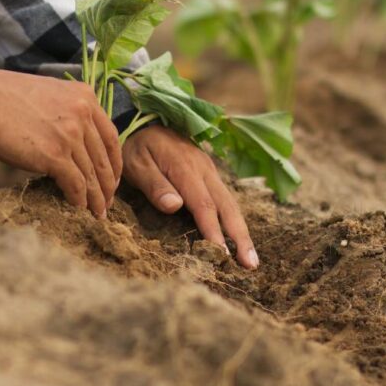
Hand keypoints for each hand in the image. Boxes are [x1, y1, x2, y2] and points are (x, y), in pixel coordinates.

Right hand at [0, 66, 121, 217]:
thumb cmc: (0, 97)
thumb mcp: (46, 95)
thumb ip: (65, 114)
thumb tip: (69, 144)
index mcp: (85, 96)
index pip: (110, 137)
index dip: (113, 163)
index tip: (111, 180)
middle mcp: (84, 113)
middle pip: (104, 158)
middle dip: (107, 186)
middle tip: (107, 204)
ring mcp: (71, 134)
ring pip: (92, 175)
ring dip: (96, 199)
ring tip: (96, 215)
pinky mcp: (55, 155)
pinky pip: (76, 185)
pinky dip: (78, 201)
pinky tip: (77, 210)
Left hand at [122, 126, 258, 269]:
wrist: (142, 121)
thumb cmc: (135, 147)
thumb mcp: (136, 164)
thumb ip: (155, 185)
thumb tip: (175, 206)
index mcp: (186, 168)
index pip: (204, 205)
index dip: (214, 231)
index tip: (222, 254)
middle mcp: (204, 169)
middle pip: (227, 206)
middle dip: (240, 237)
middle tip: (250, 264)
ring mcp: (209, 171)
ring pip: (230, 203)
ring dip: (242, 231)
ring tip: (250, 259)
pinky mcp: (208, 173)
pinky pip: (225, 198)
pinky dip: (234, 219)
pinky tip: (238, 236)